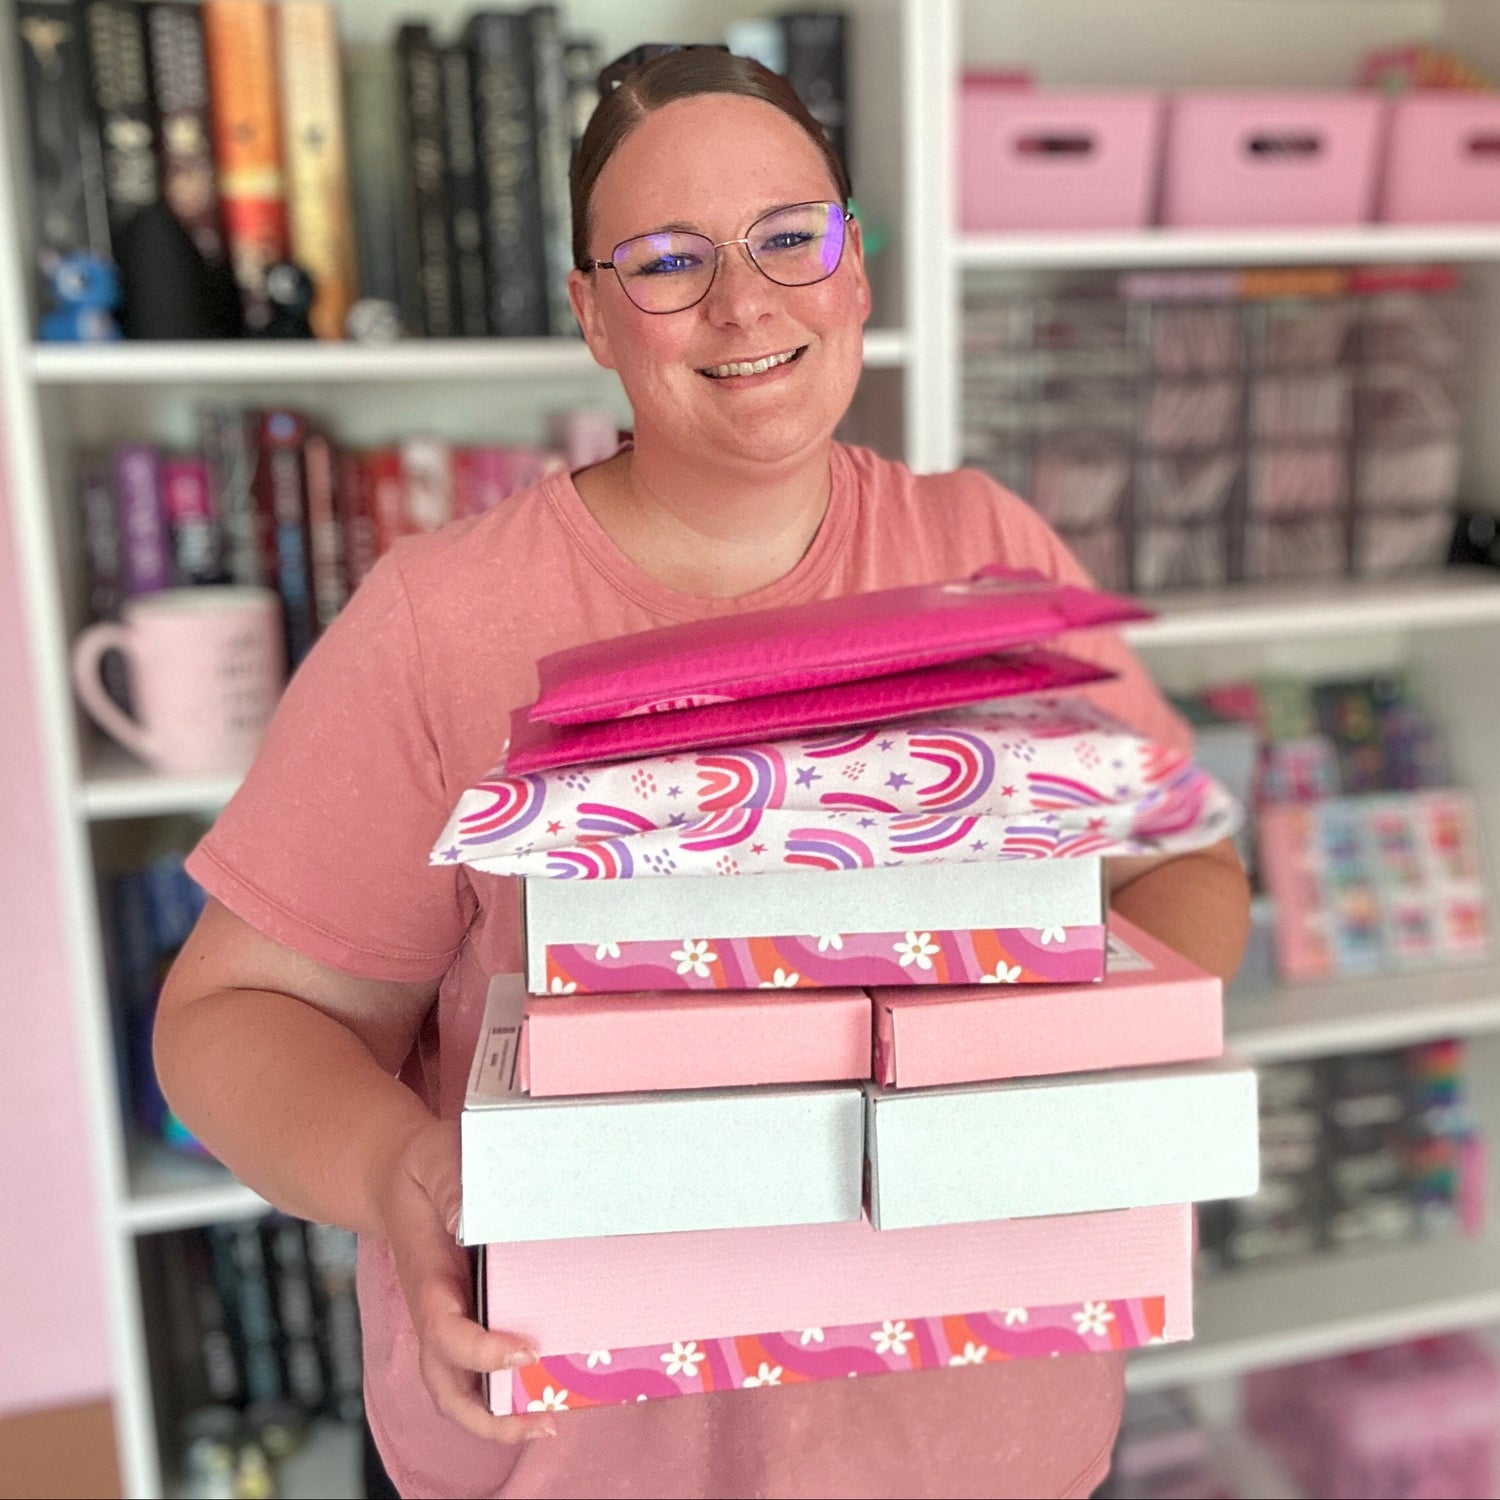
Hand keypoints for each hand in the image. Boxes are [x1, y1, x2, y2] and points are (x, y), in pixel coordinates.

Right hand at [373, 1116, 557, 1441]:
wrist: (399, 1175)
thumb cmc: (425, 1167)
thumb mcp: (438, 1161)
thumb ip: (454, 1186)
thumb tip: (472, 1217)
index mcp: (428, 1280)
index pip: (445, 1332)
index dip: (481, 1352)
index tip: (524, 1350)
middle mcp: (436, 1311)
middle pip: (446, 1385)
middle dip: (487, 1416)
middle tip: (541, 1418)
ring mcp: (449, 1319)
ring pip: (460, 1388)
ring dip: (497, 1417)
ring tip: (549, 1420)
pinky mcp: (466, 1316)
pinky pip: (479, 1365)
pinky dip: (504, 1387)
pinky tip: (547, 1386)